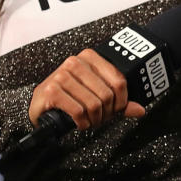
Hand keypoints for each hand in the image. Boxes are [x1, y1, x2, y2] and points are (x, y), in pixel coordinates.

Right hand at [28, 49, 145, 130]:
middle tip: (101, 118)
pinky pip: (78, 111)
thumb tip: (140, 110)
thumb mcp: (96, 96)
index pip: (119, 80)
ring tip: (91, 121)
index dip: (122, 101)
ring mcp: (61, 75)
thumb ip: (119, 102)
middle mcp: (74, 62)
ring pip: (94, 104)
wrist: (40, 107)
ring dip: (95, 119)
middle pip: (107, 94)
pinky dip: (83, 122)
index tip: (116, 109)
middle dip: (107, 113)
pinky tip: (80, 123)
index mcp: (89, 57)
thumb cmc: (69, 99)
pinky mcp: (51, 90)